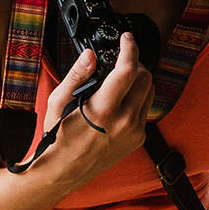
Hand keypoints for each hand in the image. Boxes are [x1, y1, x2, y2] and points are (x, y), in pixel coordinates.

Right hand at [42, 32, 152, 181]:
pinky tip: (120, 101)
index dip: (130, 49)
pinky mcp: (139, 139)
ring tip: (120, 81)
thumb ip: (76, 75)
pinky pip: (146, 110)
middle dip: (135, 64)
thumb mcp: (58, 102)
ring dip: (139, 81)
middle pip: (146, 78)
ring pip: (150, 93)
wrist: (64, 170)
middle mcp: (124, 121)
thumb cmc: (58, 136)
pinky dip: (137, 99)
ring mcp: (134, 132)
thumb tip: (90, 55)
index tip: (127, 39)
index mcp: (103, 110)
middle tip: (120, 61)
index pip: (127, 71)